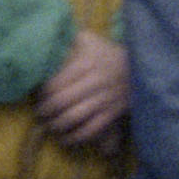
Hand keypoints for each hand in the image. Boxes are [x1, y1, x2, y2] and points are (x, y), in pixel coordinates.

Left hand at [32, 31, 130, 150]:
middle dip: (46, 111)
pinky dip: (76, 137)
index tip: (38, 96)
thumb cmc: (107, 52)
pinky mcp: (113, 112)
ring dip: (57, 124)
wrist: (141, 64)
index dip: (42, 93)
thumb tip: (44, 43)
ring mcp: (106, 98)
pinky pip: (91, 129)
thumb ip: (68, 40)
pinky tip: (66, 138)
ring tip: (50, 125)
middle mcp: (96, 81)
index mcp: (87, 63)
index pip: (55, 84)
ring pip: (74, 117)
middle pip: (62, 102)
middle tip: (40, 113)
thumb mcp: (89, 40)